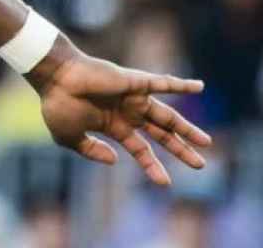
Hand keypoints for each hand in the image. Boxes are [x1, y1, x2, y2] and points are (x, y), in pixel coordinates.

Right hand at [26, 38, 211, 185]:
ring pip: (167, 116)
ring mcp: (133, 97)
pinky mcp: (135, 82)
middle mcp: (128, 112)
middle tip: (201, 165)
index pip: (140, 149)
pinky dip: (181, 85)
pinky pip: (163, 83)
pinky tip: (199, 88)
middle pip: (161, 134)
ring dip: (187, 129)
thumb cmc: (58, 105)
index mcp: (113, 126)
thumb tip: (115, 160)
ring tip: (206, 143)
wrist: (55, 78)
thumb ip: (91, 151)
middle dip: (180, 149)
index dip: (153, 166)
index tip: (166, 184)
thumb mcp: (70, 138)